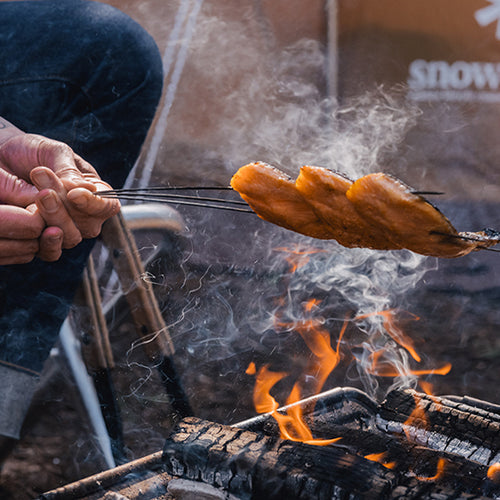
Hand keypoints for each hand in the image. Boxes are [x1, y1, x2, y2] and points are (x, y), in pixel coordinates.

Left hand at [0, 133, 120, 247]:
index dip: (95, 204)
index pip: (108, 206)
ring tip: (37, 197)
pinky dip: (45, 242)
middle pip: (89, 226)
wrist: (1, 157)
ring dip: (54, 220)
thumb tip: (86, 190)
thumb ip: (69, 171)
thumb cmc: (31, 151)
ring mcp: (64, 229)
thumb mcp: (53, 152)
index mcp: (93, 191)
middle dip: (67, 209)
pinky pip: (51, 252)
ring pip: (70, 238)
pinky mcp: (42, 240)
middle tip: (44, 190)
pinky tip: (33, 226)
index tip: (74, 195)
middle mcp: (83, 214)